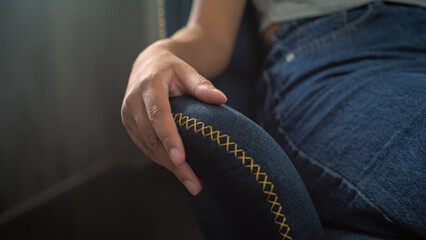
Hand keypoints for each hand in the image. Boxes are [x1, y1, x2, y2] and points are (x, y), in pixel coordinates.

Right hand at [121, 41, 226, 194]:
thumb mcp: (186, 71)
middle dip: (174, 164)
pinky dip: (162, 160)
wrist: (147, 65)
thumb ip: (202, 85)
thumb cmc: (171, 69)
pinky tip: (179, 170)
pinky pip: (145, 147)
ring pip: (148, 147)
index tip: (180, 159)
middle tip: (195, 184)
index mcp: (148, 87)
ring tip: (191, 183)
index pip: (158, 115)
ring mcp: (128, 115)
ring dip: (169, 167)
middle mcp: (133, 102)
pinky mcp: (129, 125)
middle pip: (153, 138)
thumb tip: (222, 99)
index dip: (169, 138)